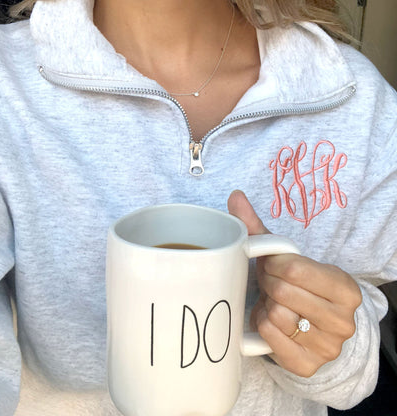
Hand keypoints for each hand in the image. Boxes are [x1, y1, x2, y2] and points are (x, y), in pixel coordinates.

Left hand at [227, 190, 361, 376]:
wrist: (314, 328)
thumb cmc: (297, 285)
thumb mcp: (286, 257)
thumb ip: (259, 227)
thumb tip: (235, 196)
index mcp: (344, 287)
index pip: (293, 268)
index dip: (272, 265)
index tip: (272, 266)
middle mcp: (344, 320)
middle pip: (281, 292)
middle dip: (268, 285)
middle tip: (270, 285)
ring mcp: (328, 347)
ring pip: (276, 316)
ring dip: (266, 306)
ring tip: (273, 303)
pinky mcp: (307, 365)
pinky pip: (269, 337)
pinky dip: (263, 326)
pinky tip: (271, 322)